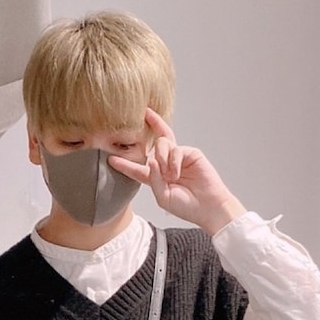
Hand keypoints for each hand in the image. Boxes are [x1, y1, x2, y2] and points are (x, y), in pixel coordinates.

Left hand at [109, 108, 246, 234]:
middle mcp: (166, 165)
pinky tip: (177, 174)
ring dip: (162, 158)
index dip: (125, 164)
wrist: (208, 207)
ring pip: (162, 144)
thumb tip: (151, 159)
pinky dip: (173, 161)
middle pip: (154, 143)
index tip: (111, 159)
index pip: (138, 169)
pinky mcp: (190, 153)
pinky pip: (175, 149)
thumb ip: (153, 180)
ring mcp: (178, 157)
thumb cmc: (186, 206)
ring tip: (170, 175)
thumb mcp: (163, 197)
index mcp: (157, 178)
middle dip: (150, 127)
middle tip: (144, 113)